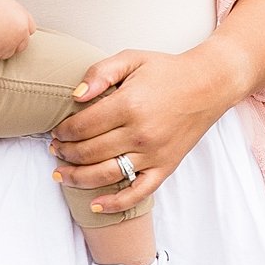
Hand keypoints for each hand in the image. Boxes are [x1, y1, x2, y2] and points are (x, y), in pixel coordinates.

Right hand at [0, 0, 34, 62]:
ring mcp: (10, 44)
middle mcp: (20, 31)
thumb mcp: (1, 4)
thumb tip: (1, 19)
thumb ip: (7, 15)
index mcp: (23, 16)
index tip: (9, 32)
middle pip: (21, 46)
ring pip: (5, 54)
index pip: (29, 29)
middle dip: (9, 45)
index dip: (18, 33)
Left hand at [48, 44, 246, 215]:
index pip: (83, 126)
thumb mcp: (132, 59)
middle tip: (55, 150)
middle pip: (89, 152)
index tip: (56, 131)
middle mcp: (140, 132)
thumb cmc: (167, 71)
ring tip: (61, 175)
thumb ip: (101, 72)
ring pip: (106, 175)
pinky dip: (115, 204)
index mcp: (129, 104)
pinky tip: (95, 205)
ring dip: (77, 178)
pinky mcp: (165, 167)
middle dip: (65, 154)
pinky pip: (138, 193)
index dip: (63, 131)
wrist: (209, 84)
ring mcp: (153, 153)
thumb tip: (75, 96)